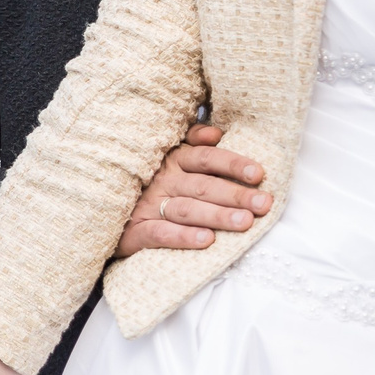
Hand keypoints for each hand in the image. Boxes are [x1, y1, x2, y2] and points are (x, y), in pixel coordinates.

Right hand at [115, 123, 272, 256]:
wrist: (111, 214)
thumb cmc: (152, 185)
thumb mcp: (170, 159)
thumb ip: (194, 143)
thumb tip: (216, 133)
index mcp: (174, 161)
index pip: (207, 158)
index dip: (233, 164)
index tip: (259, 174)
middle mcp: (163, 181)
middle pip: (203, 186)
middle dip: (236, 194)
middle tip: (263, 204)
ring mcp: (148, 206)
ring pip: (186, 209)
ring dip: (217, 215)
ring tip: (245, 222)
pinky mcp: (135, 231)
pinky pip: (159, 234)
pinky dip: (182, 236)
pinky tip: (207, 240)